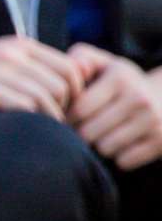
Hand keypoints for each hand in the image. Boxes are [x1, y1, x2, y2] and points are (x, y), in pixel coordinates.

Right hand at [0, 37, 78, 126]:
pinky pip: (22, 106)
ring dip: (49, 120)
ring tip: (45, 132)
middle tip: (56, 125)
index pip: (69, 67)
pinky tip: (26, 130)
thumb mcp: (8, 68)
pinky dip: (31, 121)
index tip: (66, 110)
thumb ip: (40, 70)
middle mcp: (10, 53)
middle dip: (64, 109)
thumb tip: (83, 76)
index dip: (76, 93)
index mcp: (21, 46)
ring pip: (43, 96)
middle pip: (60, 84)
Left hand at [67, 45, 161, 169]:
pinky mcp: (160, 141)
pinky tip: (123, 144)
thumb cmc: (123, 83)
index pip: (79, 109)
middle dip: (81, 134)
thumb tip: (72, 67)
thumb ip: (82, 59)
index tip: (67, 118)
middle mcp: (138, 97)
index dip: (67, 118)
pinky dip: (119, 157)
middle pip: (89, 132)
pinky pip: (124, 162)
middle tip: (84, 129)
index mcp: (120, 77)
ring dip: (100, 146)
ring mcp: (152, 120)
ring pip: (105, 149)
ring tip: (104, 135)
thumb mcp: (106, 65)